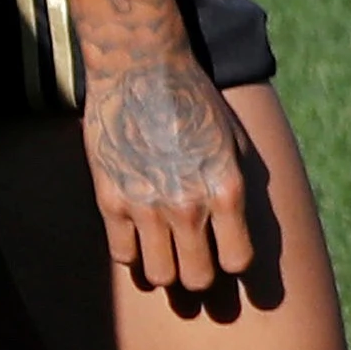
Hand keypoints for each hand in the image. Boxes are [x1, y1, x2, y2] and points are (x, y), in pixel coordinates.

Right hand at [83, 53, 256, 295]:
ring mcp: (146, 206)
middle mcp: (188, 205)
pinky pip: (122, 256)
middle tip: (195, 259)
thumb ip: (237, 189)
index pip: (238, 262)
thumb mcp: (235, 143)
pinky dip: (132, 253)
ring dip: (165, 268)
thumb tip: (241, 230)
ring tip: (165, 249)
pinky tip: (138, 234)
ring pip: (159, 276)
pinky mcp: (110, 200)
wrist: (141, 70)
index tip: (226, 250)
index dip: (233, 259)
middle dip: (200, 274)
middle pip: (198, 279)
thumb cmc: (195, 103)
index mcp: (226, 190)